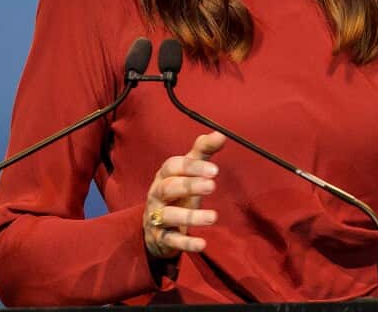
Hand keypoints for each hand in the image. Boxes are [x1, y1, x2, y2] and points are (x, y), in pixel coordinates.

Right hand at [144, 131, 226, 257]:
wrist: (155, 227)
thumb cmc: (178, 193)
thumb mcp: (189, 171)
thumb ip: (203, 152)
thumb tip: (221, 133)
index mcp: (164, 175)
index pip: (173, 167)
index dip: (192, 167)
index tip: (214, 170)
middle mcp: (156, 194)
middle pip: (168, 188)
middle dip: (189, 186)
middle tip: (212, 186)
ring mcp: (157, 217)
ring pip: (170, 215)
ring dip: (191, 216)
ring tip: (214, 217)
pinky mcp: (161, 238)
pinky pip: (172, 240)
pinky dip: (186, 243)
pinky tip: (202, 243)